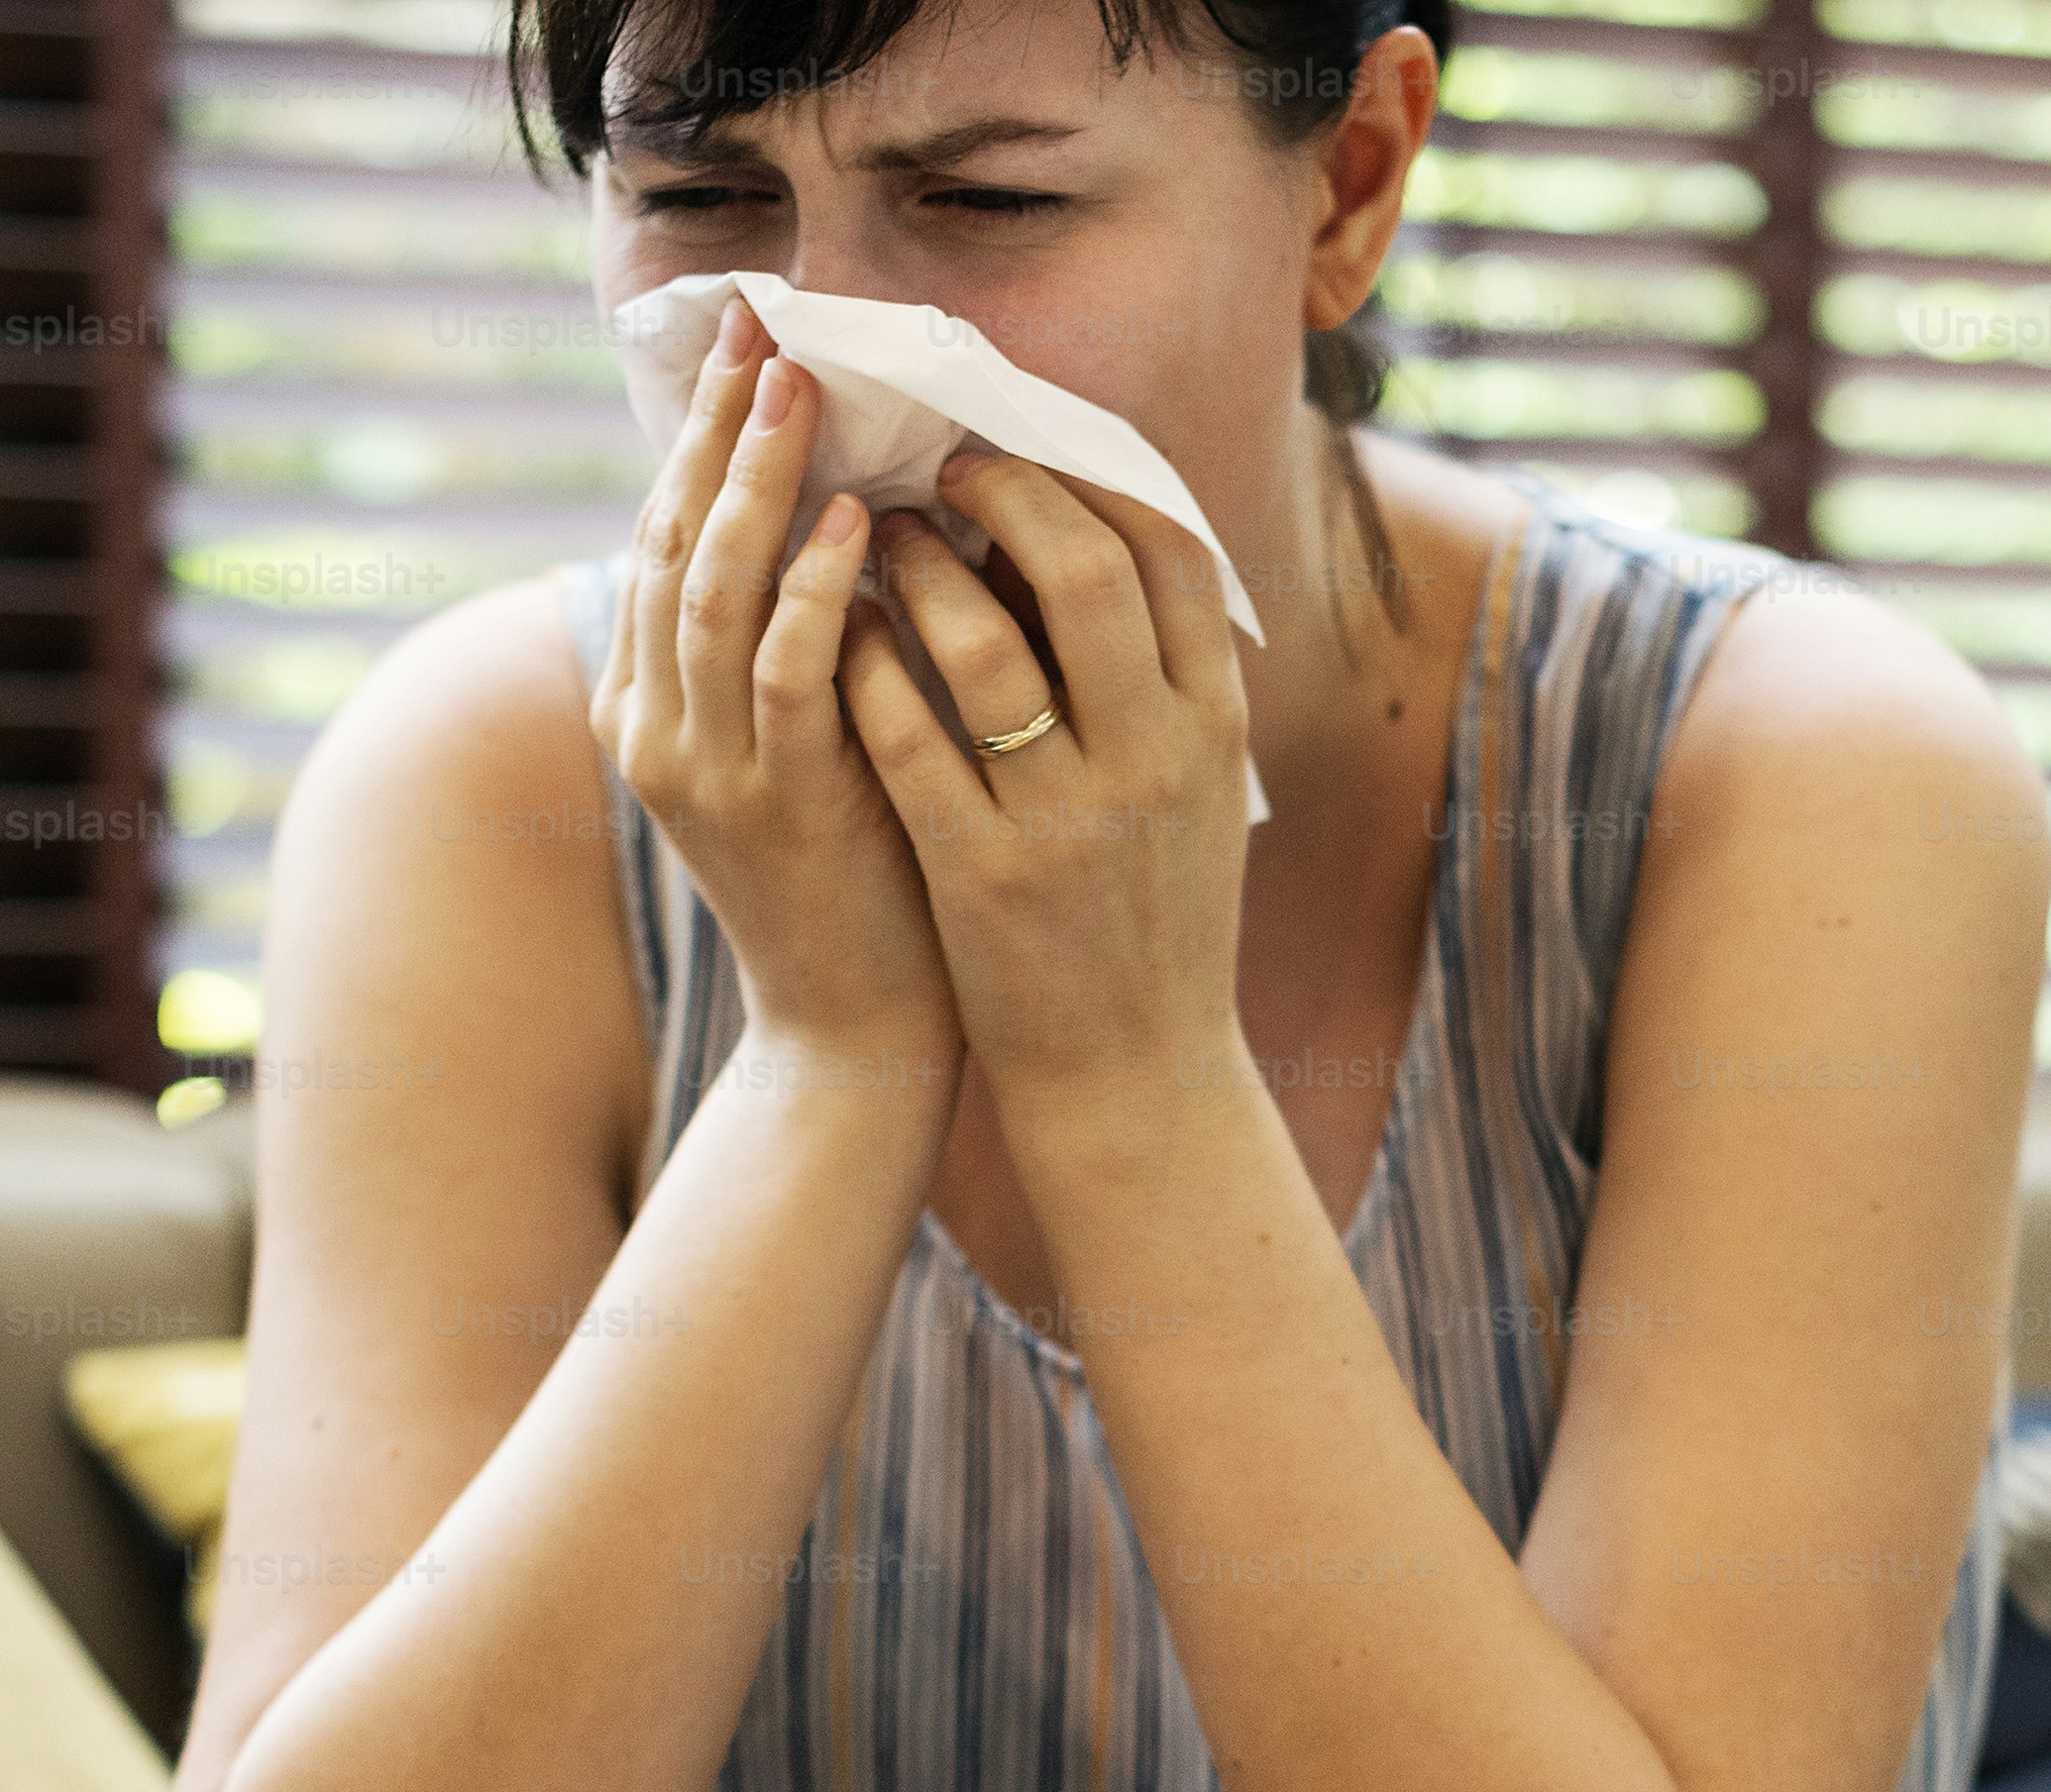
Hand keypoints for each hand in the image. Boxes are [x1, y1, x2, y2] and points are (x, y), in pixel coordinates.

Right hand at [593, 297, 961, 1096]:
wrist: (854, 1035)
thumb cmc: (858, 880)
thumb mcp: (807, 745)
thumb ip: (798, 646)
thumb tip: (844, 516)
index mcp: (648, 707)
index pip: (664, 539)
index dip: (700, 437)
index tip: (748, 344)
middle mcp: (655, 728)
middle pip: (672, 543)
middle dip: (718, 431)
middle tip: (767, 329)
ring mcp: (704, 770)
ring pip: (714, 593)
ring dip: (760, 483)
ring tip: (802, 392)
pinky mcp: (774, 807)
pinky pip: (786, 676)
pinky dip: (815, 592)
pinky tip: (855, 525)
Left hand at [836, 448, 1253, 1108]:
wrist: (1139, 1082)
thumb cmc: (1155, 921)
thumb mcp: (1193, 791)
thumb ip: (1157, 677)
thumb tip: (1074, 533)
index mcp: (1215, 728)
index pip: (1172, 549)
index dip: (1089, 474)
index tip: (1021, 450)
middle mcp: (1157, 762)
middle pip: (1085, 568)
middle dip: (999, 492)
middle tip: (936, 470)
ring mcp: (1072, 822)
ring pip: (985, 646)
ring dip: (918, 571)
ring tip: (877, 542)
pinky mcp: (987, 878)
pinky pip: (910, 740)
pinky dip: (865, 669)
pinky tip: (835, 634)